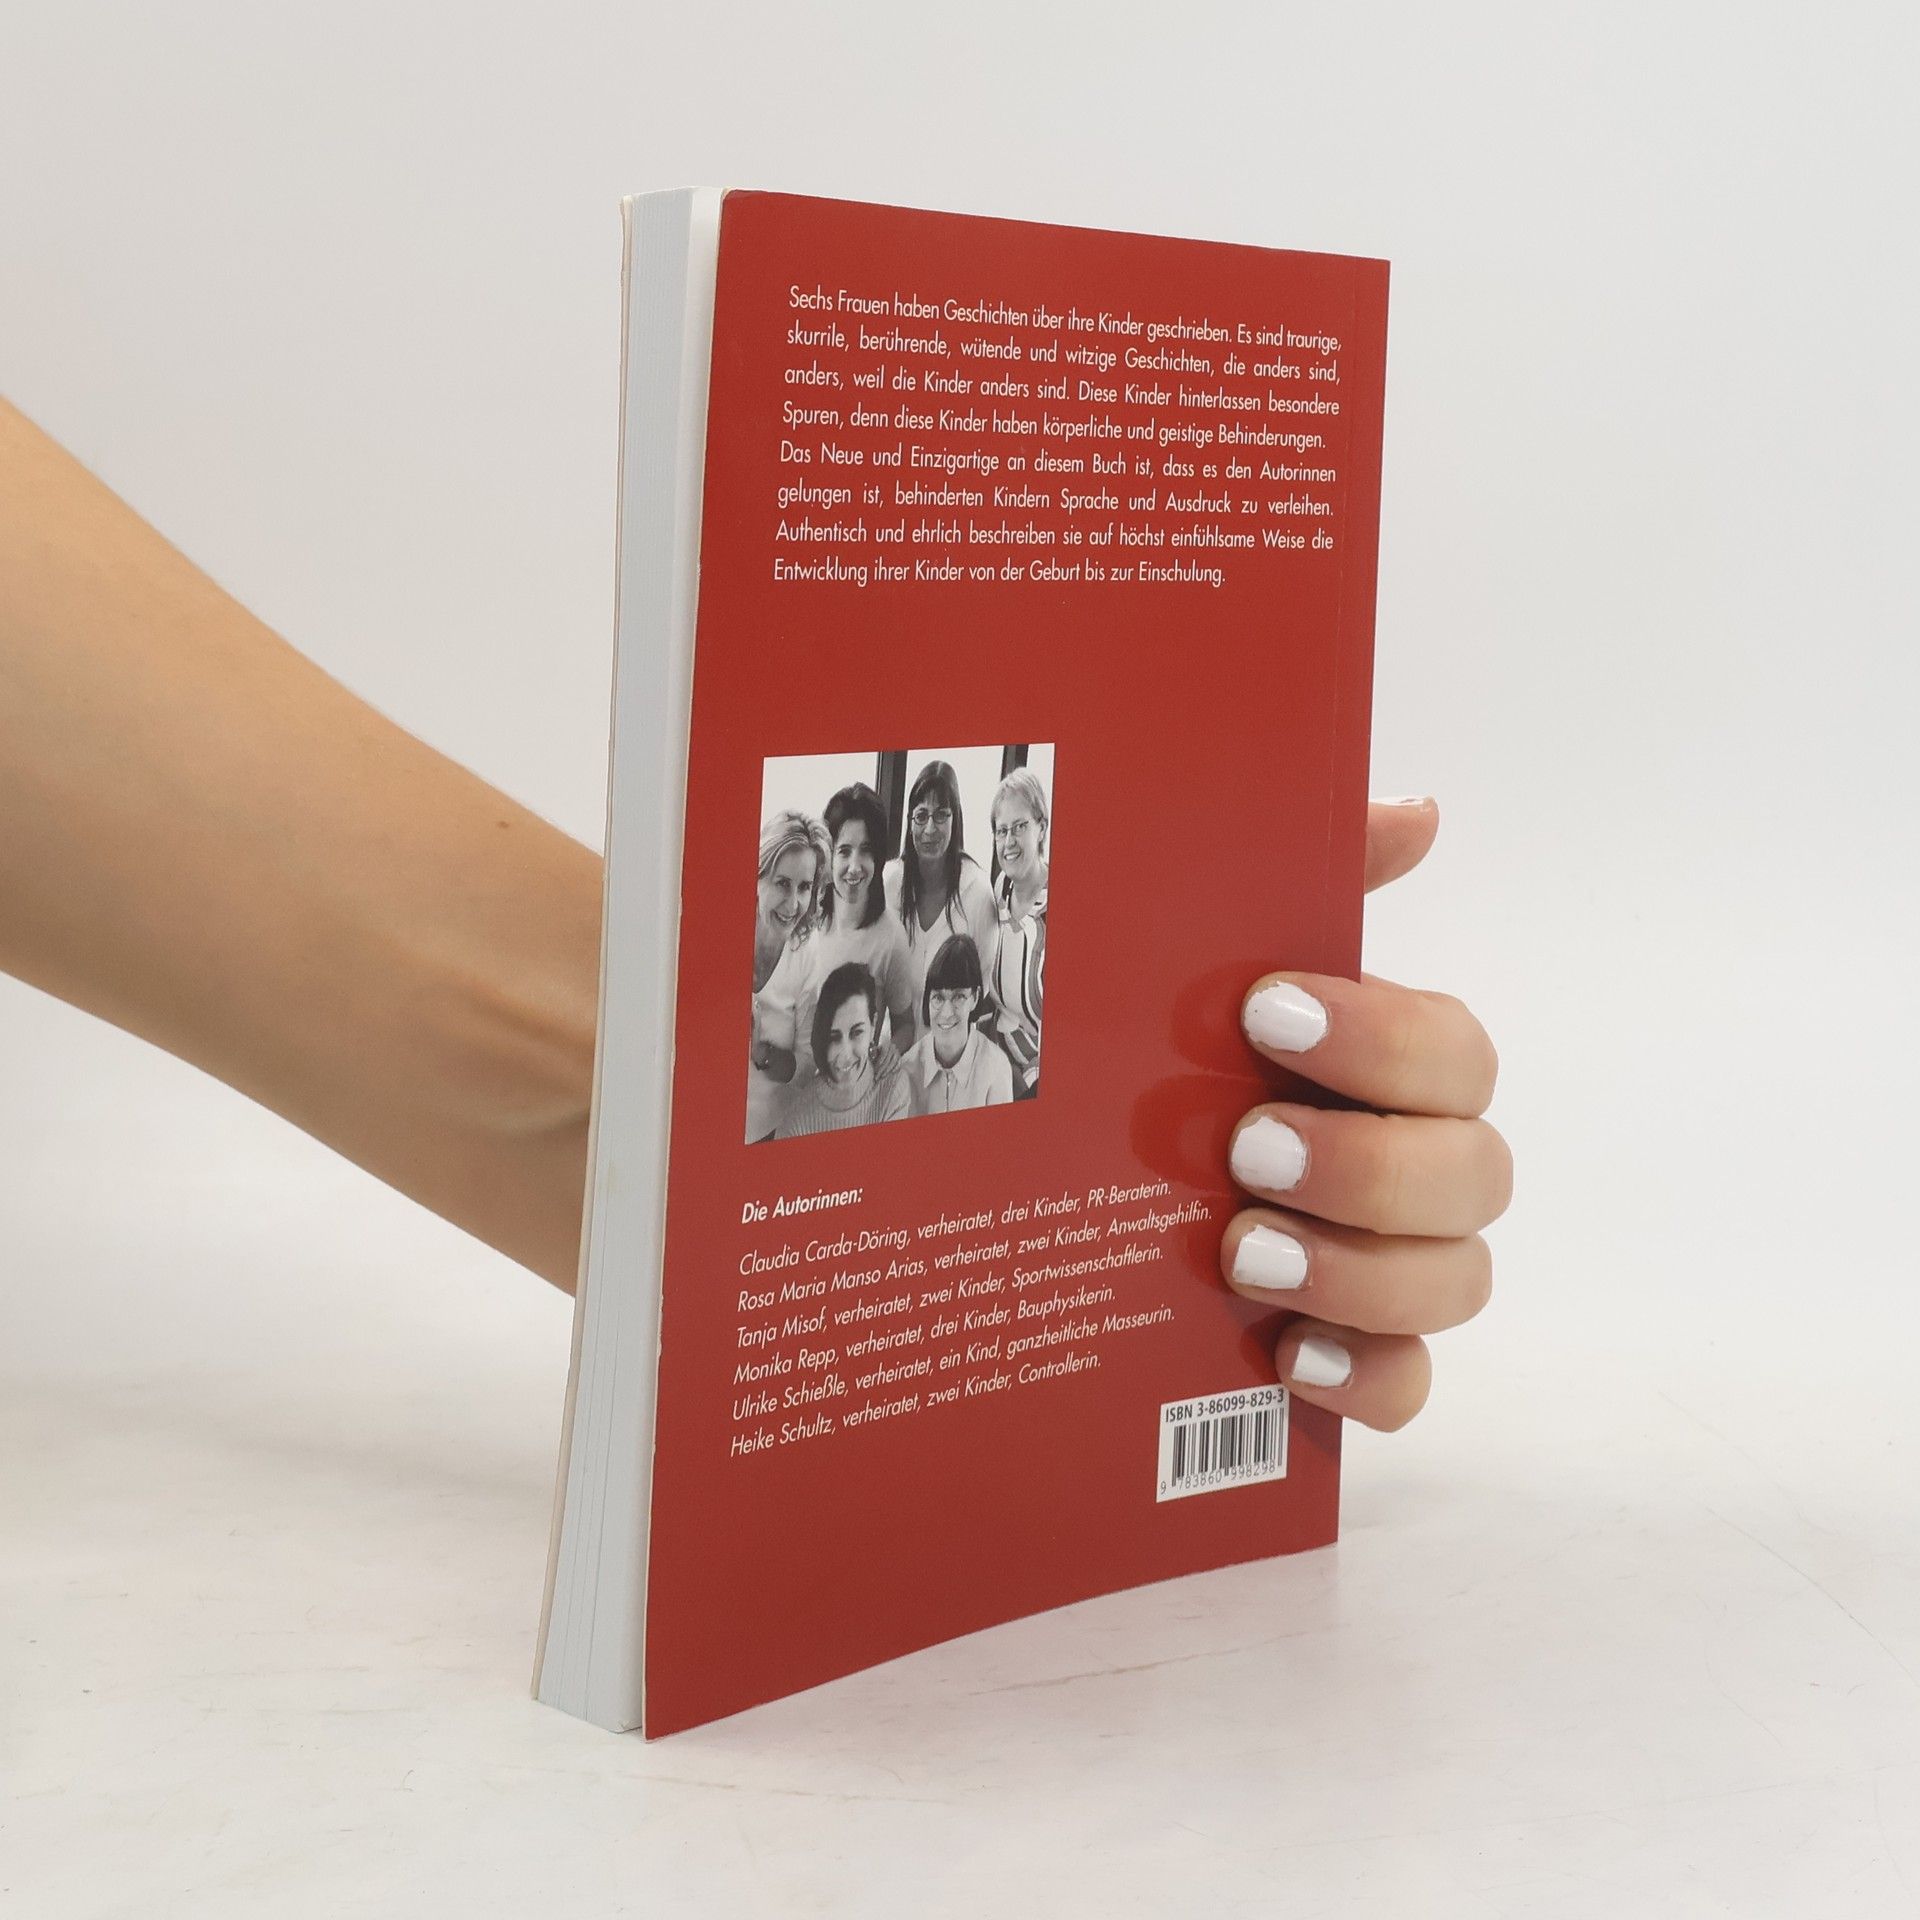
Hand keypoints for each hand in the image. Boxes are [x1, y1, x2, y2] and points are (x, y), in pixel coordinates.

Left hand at [1221, 798, 1508, 1429]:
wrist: (1081, 1175)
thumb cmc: (1182, 1056)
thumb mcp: (1220, 955)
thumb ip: (1319, 877)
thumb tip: (1417, 809)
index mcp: (1391, 1068)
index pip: (1453, 1053)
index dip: (1379, 1037)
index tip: (1265, 1012)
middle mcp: (1415, 1166)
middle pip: (1474, 1176)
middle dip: (1366, 1165)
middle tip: (1246, 1150)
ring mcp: (1393, 1267)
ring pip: (1456, 1283)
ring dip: (1360, 1270)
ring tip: (1242, 1253)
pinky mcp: (1355, 1354)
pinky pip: (1407, 1387)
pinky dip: (1365, 1377)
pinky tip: (1287, 1359)